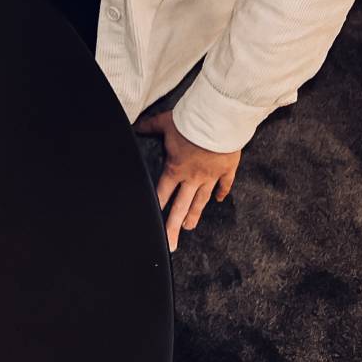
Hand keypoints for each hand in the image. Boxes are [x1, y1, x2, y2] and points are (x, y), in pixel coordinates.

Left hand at [135, 108, 239, 252]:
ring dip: (195, 214)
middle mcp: (193, 177)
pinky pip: (225, 184)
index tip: (154, 224)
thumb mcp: (164, 122)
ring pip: (202, 199)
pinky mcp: (227, 168)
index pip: (163, 193)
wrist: (219, 119)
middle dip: (174, 226)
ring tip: (189, 227)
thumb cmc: (190, 121)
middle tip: (171, 243)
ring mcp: (211, 175)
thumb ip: (149, 127)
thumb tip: (134, 126)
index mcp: (175, 169)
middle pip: (182, 206)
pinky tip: (220, 201)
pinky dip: (223, 192)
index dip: (157, 208)